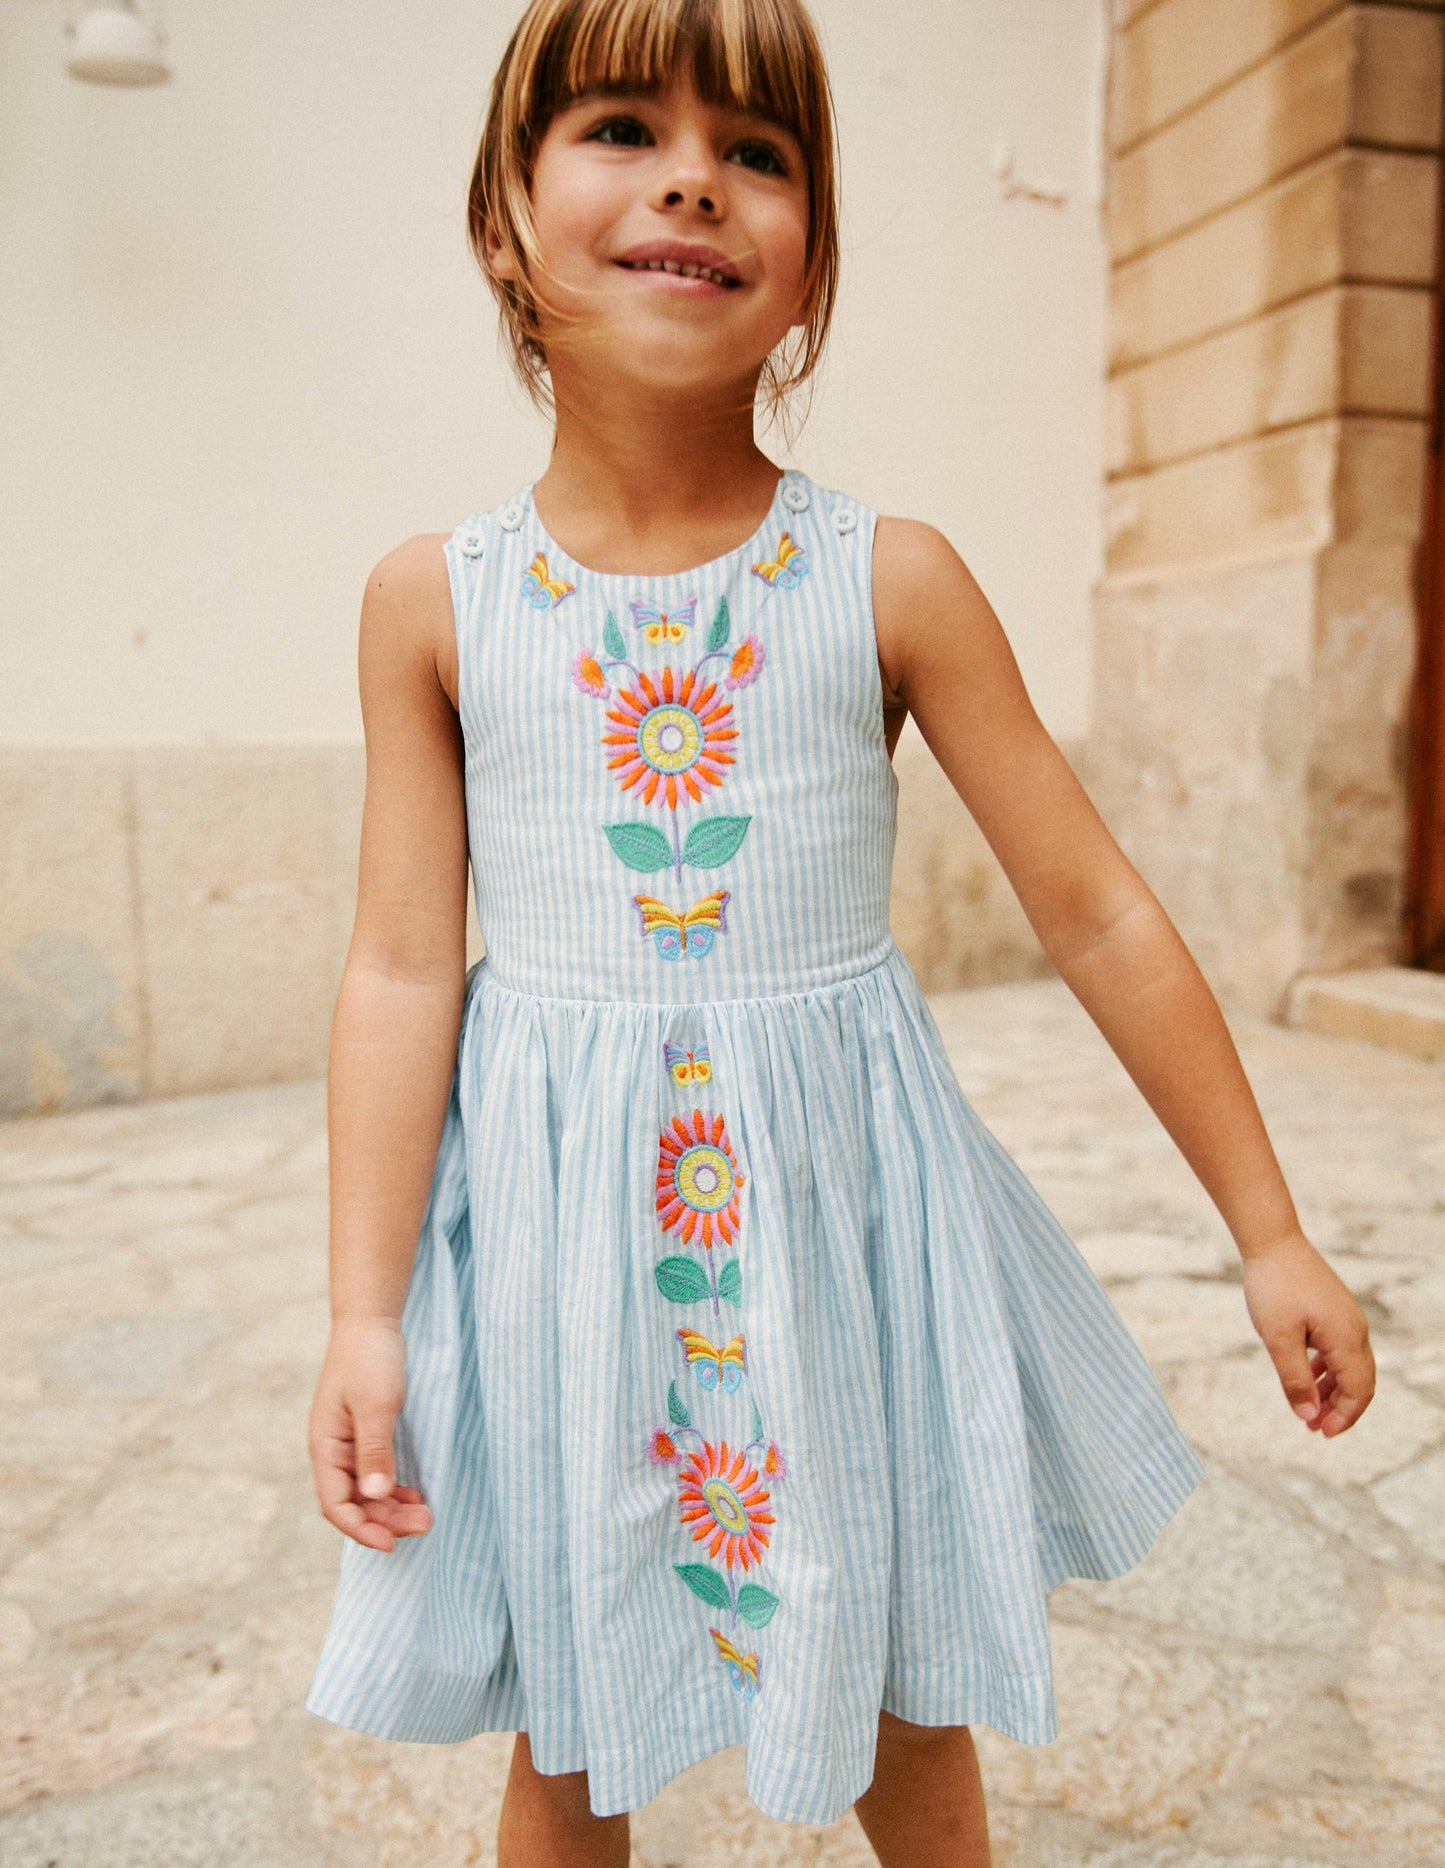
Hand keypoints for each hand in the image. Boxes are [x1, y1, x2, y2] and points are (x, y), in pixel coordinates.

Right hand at [308, 1317, 433, 1550]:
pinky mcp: (367, 1436)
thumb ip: (375, 1450)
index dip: (361, 1528)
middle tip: (424, 1525)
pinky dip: (394, 1490)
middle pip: (353, 1503)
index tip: (391, 1543)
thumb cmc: (370, 1358)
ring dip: (392, 1509)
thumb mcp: (376, 1404)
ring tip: (425, 1516)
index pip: (334, 1504)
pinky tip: (415, 1496)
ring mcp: (349, 1445)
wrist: (372, 1321)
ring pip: (366, 1492)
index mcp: (325, 1446)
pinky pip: (376, 1475)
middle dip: (385, 1521)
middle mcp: (333, 1451)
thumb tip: (374, 1496)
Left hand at [1240, 1231, 1375, 1436]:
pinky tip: (1305, 1375)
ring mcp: (1347, 1318)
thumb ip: (1294, 1380)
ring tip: (1308, 1409)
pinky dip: (1326, 1368)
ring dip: (1332, 1390)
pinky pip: (1339, 1349)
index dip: (1343, 1417)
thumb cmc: (1273, 1287)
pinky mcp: (1335, 1310)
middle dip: (1340, 1409)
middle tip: (1314, 1429)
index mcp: (1347, 1338)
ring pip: (1350, 1366)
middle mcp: (1355, 1329)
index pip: (1358, 1391)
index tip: (1319, 1434)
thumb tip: (1308, 1417)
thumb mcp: (1277, 1338)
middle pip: (1360, 1382)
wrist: (1272, 1242)